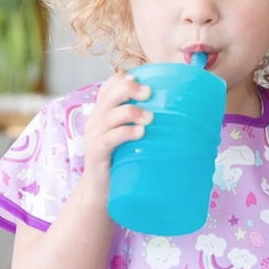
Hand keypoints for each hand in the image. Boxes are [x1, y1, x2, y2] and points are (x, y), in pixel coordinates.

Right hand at [82, 71, 152, 193]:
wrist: (101, 190)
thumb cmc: (120, 158)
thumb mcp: (127, 134)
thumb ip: (140, 120)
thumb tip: (174, 110)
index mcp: (102, 111)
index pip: (109, 86)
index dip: (124, 78)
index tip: (141, 78)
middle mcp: (95, 119)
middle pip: (110, 94)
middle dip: (131, 89)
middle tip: (150, 93)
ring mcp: (94, 135)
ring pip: (111, 114)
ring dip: (132, 111)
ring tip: (150, 118)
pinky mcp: (96, 151)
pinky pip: (110, 137)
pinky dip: (126, 132)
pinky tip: (141, 133)